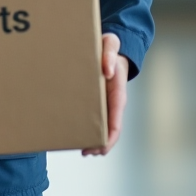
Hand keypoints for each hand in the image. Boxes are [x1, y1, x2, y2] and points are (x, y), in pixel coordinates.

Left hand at [83, 33, 127, 156]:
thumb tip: (106, 71)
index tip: (102, 146)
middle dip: (101, 143)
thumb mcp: (110, 43)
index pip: (117, 119)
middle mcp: (113, 101)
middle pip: (110, 128)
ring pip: (102, 125)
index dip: (111, 136)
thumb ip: (109, 53)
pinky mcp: (95, 100)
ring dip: (94, 139)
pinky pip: (94, 117)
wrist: (108, 46)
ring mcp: (105, 102)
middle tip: (87, 152)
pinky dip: (88, 128)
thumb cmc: (109, 46)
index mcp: (118, 93)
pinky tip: (77, 134)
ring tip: (83, 150)